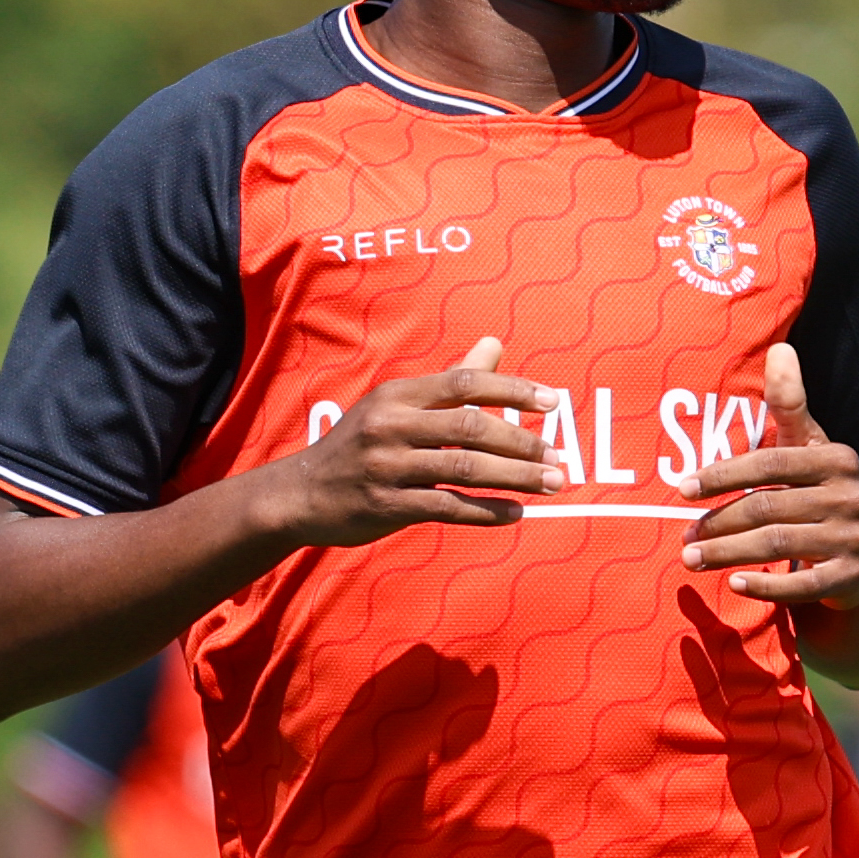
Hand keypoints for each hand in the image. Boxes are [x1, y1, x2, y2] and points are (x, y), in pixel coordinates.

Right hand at [264, 335, 560, 548]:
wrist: (300, 493)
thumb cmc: (362, 445)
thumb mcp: (397, 405)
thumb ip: (450, 380)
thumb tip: (494, 343)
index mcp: (399, 394)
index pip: (465, 382)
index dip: (513, 391)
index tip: (553, 402)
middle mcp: (392, 425)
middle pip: (471, 427)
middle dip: (522, 443)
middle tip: (558, 459)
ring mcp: (387, 467)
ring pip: (464, 469)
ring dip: (514, 478)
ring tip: (550, 484)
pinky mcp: (386, 506)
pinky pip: (447, 507)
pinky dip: (486, 511)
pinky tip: (515, 513)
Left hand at [680, 344, 858, 610]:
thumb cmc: (827, 494)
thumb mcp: (813, 448)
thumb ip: (790, 404)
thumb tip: (779, 347)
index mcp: (837, 459)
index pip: (771, 464)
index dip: (725, 475)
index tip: (683, 488)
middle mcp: (851, 497)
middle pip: (769, 508)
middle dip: (719, 522)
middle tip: (682, 534)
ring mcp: (854, 540)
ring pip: (778, 546)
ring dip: (728, 554)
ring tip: (690, 558)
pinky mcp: (852, 579)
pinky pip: (803, 586)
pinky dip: (766, 587)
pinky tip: (733, 585)